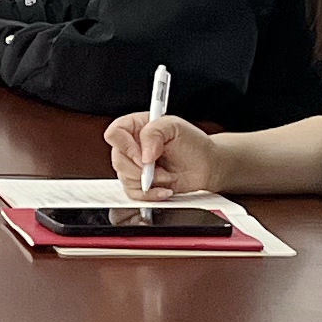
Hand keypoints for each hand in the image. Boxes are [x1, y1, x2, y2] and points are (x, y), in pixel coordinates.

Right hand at [99, 111, 216, 198]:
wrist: (206, 165)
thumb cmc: (193, 143)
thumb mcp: (175, 126)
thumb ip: (155, 132)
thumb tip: (143, 154)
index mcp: (136, 127)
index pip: (115, 134)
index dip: (125, 147)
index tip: (143, 156)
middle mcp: (132, 146)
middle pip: (118, 160)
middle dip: (140, 169)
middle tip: (158, 167)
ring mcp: (135, 166)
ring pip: (125, 179)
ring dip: (150, 182)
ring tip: (167, 176)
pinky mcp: (140, 184)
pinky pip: (133, 194)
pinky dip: (150, 195)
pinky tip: (164, 189)